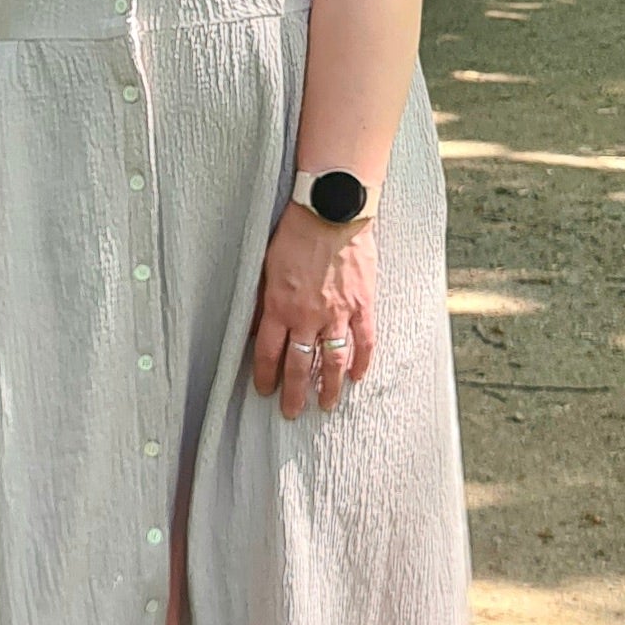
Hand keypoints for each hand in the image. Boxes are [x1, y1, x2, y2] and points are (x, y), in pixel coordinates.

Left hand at [249, 203, 376, 417]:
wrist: (331, 212)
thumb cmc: (295, 233)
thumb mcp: (266, 267)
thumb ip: (264, 301)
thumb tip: (259, 328)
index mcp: (279, 306)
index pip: (268, 353)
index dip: (266, 376)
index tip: (265, 390)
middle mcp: (307, 316)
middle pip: (299, 366)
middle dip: (295, 394)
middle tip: (293, 412)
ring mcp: (337, 313)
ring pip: (332, 361)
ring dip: (329, 387)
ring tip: (326, 404)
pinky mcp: (362, 304)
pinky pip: (364, 341)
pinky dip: (362, 362)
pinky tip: (358, 377)